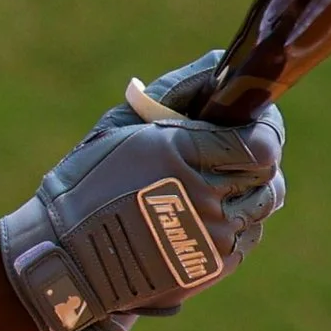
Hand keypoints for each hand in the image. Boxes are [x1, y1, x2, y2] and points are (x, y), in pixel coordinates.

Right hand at [0, 58, 283, 330]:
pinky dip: (233, 224)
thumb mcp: (122, 124)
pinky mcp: (208, 270)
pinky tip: (202, 216)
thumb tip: (220, 61)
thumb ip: (175, 89)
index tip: (255, 120)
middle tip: (235, 152)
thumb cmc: (88, 184)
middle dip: (258, 160)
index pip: (262, 143)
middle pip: (268, 176)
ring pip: (260, 209)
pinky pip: (244, 240)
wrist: (63, 258)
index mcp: (180, 155)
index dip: (267, 127)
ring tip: (213, 187)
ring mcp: (208, 239)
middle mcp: (201, 199)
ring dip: (246, 194)